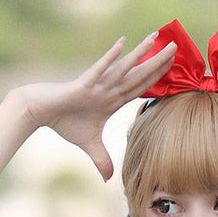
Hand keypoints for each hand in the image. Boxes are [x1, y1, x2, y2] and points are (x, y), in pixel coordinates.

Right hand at [15, 33, 175, 181]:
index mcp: (113, 100)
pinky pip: (99, 69)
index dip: (157, 78)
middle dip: (157, 62)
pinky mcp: (83, 84)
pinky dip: (110, 58)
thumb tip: (108, 179)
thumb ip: (102, 160)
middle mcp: (109, 89)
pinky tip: (122, 44)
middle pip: (138, 75)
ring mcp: (97, 85)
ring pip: (123, 68)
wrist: (41, 110)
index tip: (174, 67)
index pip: (140, 87)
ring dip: (139, 54)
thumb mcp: (88, 145)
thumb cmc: (65, 122)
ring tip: (155, 37)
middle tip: (176, 45)